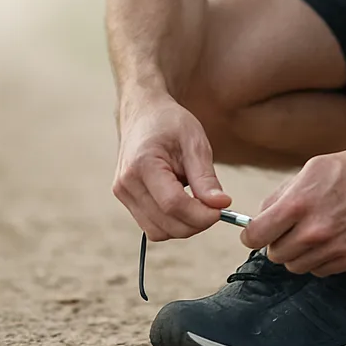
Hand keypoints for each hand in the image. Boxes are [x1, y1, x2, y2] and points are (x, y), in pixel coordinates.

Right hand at [112, 97, 230, 240]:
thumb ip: (206, 177)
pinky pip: (152, 227)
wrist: (143, 113)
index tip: (222, 209)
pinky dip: (172, 223)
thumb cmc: (169, 123)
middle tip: (216, 208)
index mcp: (143, 164)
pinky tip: (184, 204)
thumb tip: (221, 205)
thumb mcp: (194, 142)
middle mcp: (126, 183)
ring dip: (185, 226)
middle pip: (166, 223)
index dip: (201, 214)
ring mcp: (122, 194)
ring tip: (199, 203)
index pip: (173, 204)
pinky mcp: (125, 200)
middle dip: (196, 223)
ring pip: (158, 232)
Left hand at [240, 137, 345, 275]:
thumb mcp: (305, 173)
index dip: (251, 235)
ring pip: (296, 266)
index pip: (255, 237)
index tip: (255, 233)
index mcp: (297, 206)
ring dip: (297, 253)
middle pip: (275, 255)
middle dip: (277, 243)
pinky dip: (318, 259)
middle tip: (288, 230)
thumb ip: (278, 199)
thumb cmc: (342, 171)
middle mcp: (314, 231)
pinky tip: (328, 240)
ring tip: (309, 234)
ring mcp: (333, 247)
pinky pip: (319, 271)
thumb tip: (257, 222)